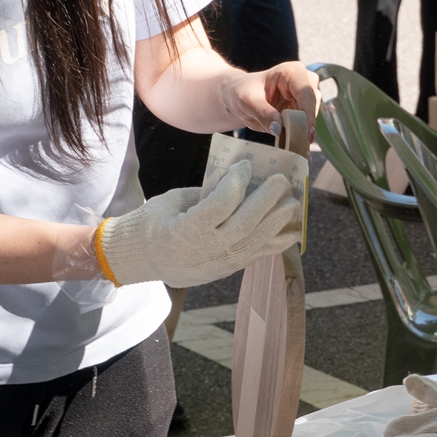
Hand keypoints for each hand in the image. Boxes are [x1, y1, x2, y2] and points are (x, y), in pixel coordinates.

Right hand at [96, 161, 300, 287]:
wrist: (141, 259)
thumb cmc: (154, 222)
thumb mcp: (172, 201)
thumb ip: (205, 193)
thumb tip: (239, 179)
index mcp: (183, 231)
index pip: (218, 205)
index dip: (236, 183)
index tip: (246, 165)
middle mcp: (203, 251)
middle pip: (243, 225)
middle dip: (266, 201)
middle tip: (282, 180)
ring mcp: (216, 265)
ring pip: (254, 243)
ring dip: (278, 222)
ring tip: (295, 203)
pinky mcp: (225, 271)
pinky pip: (255, 256)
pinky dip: (276, 242)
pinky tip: (293, 230)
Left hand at [222, 61, 318, 134]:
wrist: (241, 95)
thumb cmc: (243, 92)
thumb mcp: (246, 102)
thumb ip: (263, 114)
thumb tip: (279, 129)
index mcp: (291, 71)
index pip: (306, 93)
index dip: (308, 114)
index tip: (306, 135)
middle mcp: (304, 79)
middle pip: (312, 105)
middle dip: (304, 124)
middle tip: (294, 142)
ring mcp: (306, 93)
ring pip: (312, 115)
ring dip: (302, 128)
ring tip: (288, 140)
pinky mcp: (304, 106)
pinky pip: (307, 121)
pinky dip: (299, 131)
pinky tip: (290, 138)